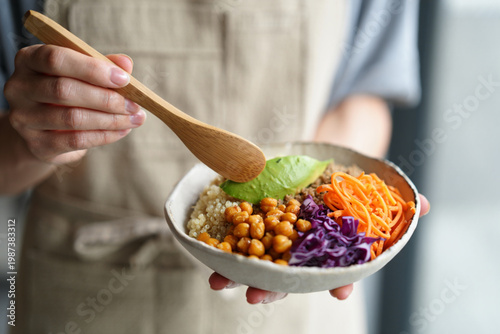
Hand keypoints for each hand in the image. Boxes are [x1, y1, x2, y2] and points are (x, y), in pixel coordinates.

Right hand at [4, 44, 144, 164]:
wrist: (45, 131)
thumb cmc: (68, 93)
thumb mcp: (83, 74)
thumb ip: (103, 65)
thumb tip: (125, 63)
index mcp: (29, 60)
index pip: (56, 58)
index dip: (92, 68)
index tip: (124, 79)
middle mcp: (19, 87)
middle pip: (64, 90)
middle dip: (106, 98)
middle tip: (134, 105)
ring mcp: (24, 118)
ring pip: (72, 118)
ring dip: (111, 120)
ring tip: (134, 119)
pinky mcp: (37, 144)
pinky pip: (76, 140)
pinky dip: (105, 136)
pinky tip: (122, 131)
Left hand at [209, 194, 430, 303]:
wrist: (326, 151)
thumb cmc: (350, 175)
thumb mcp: (372, 184)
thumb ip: (394, 199)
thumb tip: (423, 204)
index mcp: (328, 246)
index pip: (334, 268)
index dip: (337, 280)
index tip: (339, 291)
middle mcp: (301, 245)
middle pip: (287, 272)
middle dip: (272, 287)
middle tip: (256, 297)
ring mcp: (277, 231)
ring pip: (256, 258)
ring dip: (237, 272)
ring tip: (220, 282)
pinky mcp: (258, 212)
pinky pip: (238, 230)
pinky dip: (224, 240)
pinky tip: (208, 248)